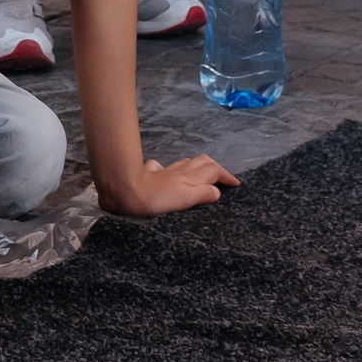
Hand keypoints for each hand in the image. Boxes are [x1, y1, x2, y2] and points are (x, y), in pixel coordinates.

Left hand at [98, 155, 238, 217]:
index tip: (236, 184)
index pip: (214, 171)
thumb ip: (202, 194)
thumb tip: (217, 191)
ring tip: (202, 176)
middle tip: (221, 178)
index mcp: (190, 177)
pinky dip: (171, 170)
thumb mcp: (184, 199)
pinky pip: (163, 168)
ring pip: (185, 163)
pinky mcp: (150, 173)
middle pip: (202, 162)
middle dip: (214, 167)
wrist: (126, 191)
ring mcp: (165, 171)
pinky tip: (167, 174)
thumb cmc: (157, 199)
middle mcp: (179, 171)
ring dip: (197, 167)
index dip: (226, 176)